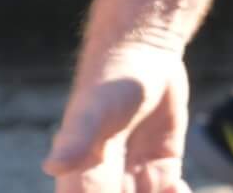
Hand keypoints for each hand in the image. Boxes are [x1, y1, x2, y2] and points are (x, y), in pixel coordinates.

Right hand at [44, 39, 189, 192]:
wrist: (143, 53)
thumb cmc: (109, 80)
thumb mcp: (95, 109)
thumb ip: (78, 138)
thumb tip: (53, 164)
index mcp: (80, 182)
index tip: (131, 191)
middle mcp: (105, 186)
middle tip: (157, 188)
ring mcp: (134, 179)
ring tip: (170, 186)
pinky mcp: (161, 169)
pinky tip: (179, 185)